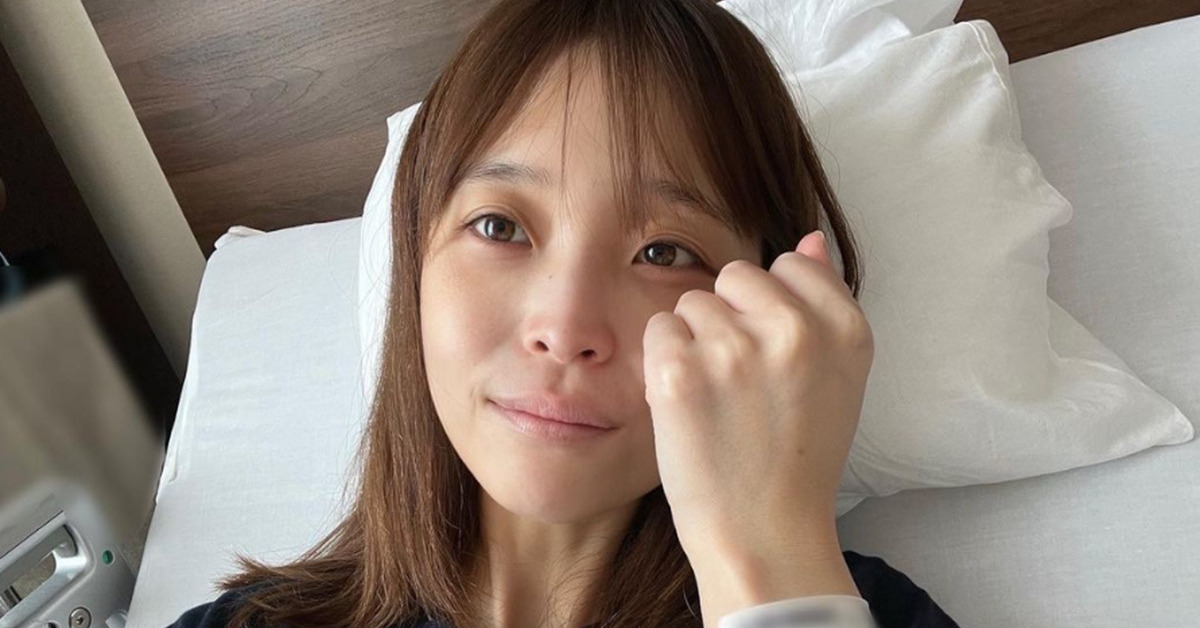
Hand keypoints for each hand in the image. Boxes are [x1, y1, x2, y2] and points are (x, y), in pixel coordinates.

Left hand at [642, 230, 874, 602]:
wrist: (763, 533)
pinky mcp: (680, 370)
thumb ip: (824, 304)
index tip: (774, 358)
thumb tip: (810, 239)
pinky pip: (658, 331)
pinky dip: (663, 365)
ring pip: (691, 303)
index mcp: (844, 328)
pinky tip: (687, 406)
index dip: (771, 309)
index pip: (791, 264)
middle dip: (729, 318)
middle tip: (742, 384)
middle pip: (735, 276)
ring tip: (717, 400)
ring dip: (694, 343)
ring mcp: (735, 347)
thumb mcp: (839, 379)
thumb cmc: (798, 459)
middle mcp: (794, 329)